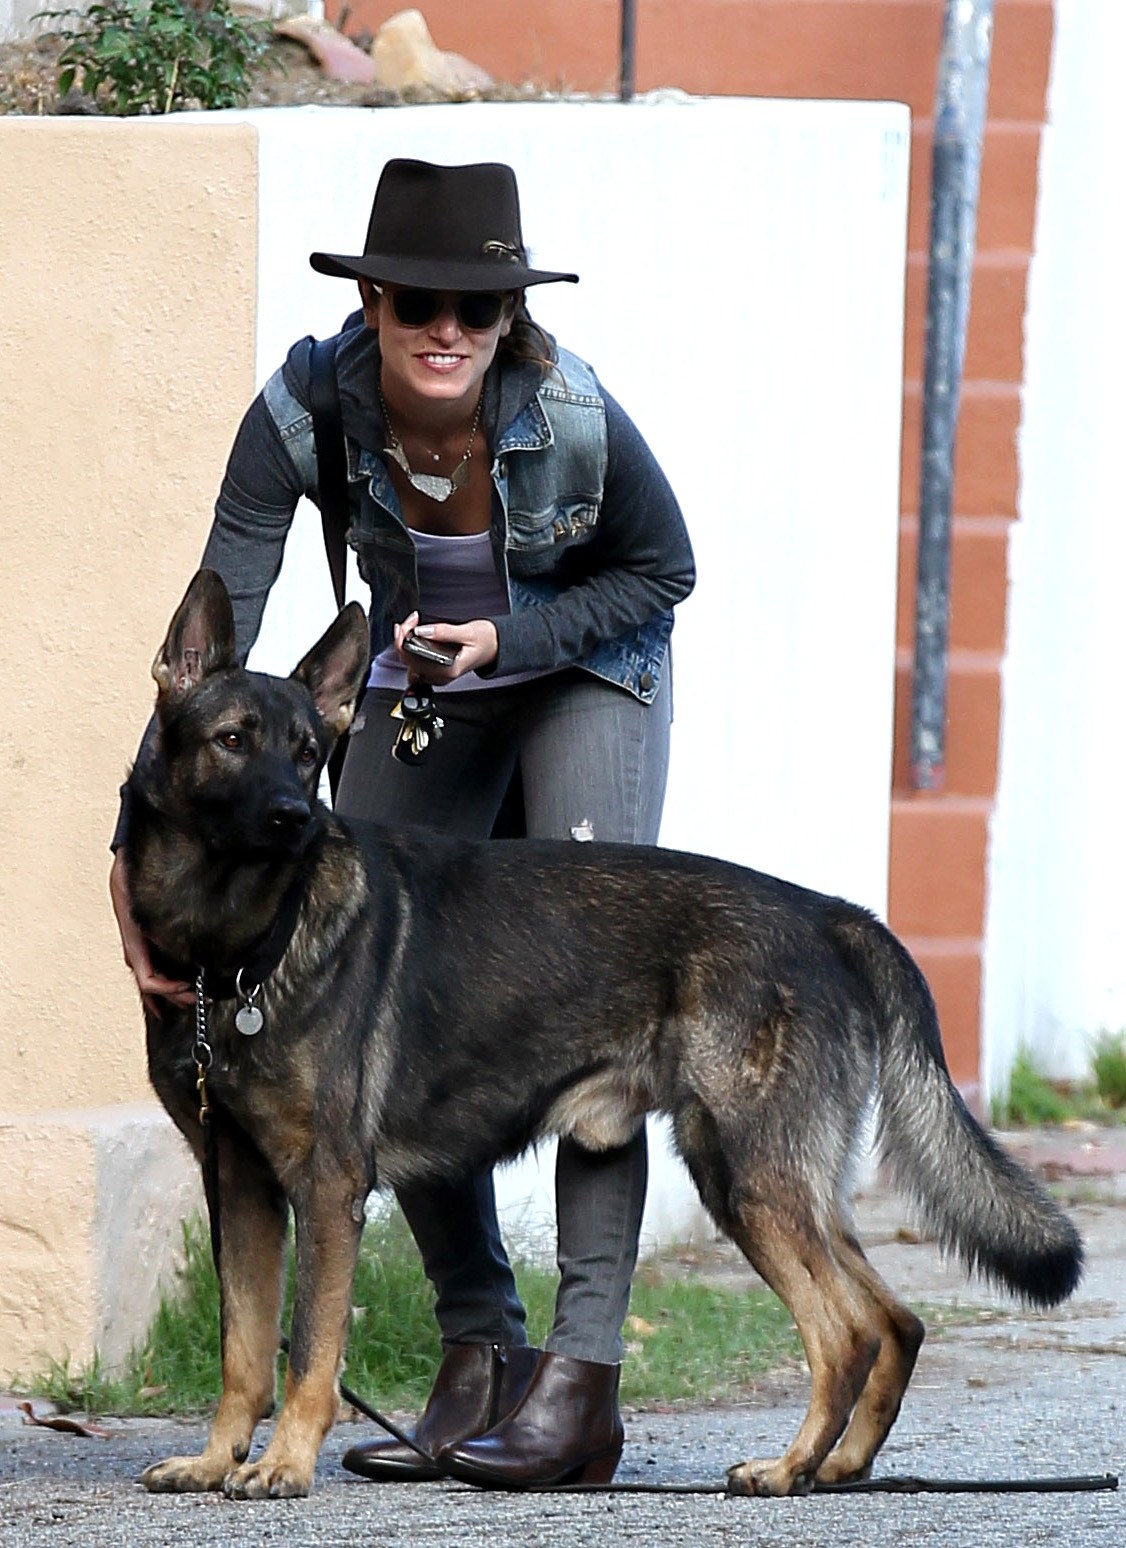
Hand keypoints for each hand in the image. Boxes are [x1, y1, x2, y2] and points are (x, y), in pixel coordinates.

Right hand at [109, 850, 193, 1016]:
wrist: (126, 862)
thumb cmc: (133, 874)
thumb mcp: (141, 890)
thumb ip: (155, 911)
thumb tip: (168, 927)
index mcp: (134, 939)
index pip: (147, 978)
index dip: (167, 989)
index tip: (187, 986)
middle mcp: (135, 947)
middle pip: (151, 985)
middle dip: (175, 997)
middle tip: (200, 999)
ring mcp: (138, 946)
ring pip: (150, 980)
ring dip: (170, 994)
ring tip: (191, 999)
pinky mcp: (144, 941)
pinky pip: (151, 969)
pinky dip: (163, 984)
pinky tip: (174, 988)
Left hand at [394, 611, 498, 681]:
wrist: (497, 647)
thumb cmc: (487, 641)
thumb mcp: (468, 632)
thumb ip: (444, 632)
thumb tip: (421, 631)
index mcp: (447, 669)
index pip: (413, 659)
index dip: (404, 639)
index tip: (409, 623)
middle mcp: (441, 675)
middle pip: (407, 661)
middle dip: (403, 638)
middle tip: (410, 620)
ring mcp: (438, 674)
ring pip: (409, 663)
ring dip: (405, 645)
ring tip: (410, 626)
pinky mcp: (437, 670)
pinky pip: (416, 664)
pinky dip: (411, 650)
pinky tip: (413, 636)